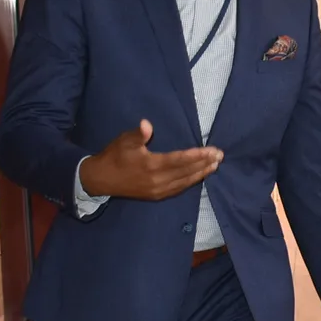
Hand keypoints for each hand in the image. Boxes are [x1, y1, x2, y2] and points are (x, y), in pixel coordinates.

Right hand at [80, 120, 220, 200]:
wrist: (100, 180)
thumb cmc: (114, 156)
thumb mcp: (124, 141)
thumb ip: (138, 134)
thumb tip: (147, 125)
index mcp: (151, 165)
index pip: (180, 160)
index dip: (197, 155)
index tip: (212, 150)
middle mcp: (157, 180)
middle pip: (187, 171)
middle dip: (205, 164)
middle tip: (220, 156)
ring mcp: (158, 190)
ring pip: (185, 182)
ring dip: (201, 173)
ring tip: (215, 165)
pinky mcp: (156, 195)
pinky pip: (179, 189)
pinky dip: (191, 182)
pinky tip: (199, 176)